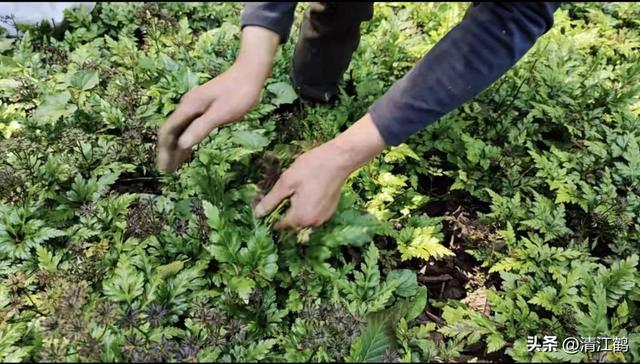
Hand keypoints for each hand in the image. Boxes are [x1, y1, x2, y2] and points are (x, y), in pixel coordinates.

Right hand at [157, 26, 279, 171]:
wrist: (250, 72)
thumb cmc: (239, 93)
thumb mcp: (222, 113)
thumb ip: (201, 127)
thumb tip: (182, 144)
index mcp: (189, 107)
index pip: (168, 132)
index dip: (164, 151)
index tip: (164, 168)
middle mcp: (187, 106)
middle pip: (171, 131)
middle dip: (168, 151)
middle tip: (167, 171)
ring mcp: (195, 106)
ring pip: (180, 130)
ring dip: (176, 147)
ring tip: (174, 165)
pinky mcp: (204, 107)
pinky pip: (190, 126)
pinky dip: (187, 139)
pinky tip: (187, 150)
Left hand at [253, 113, 386, 228]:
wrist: (338, 159)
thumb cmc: (311, 168)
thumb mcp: (286, 182)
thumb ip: (271, 201)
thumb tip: (258, 214)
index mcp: (300, 218)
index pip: (278, 225)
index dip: (270, 215)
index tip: (268, 201)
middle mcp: (313, 223)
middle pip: (291, 223)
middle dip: (284, 211)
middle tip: (283, 191)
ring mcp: (323, 218)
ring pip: (302, 218)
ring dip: (296, 208)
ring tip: (296, 190)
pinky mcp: (330, 211)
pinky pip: (313, 213)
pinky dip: (307, 206)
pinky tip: (307, 191)